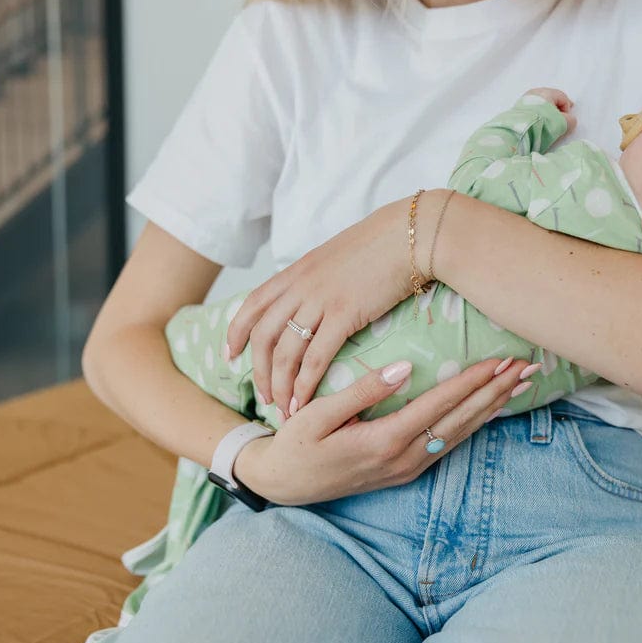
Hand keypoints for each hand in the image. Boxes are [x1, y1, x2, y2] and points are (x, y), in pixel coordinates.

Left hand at [223, 191, 449, 419]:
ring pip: (285, 351)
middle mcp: (300, 286)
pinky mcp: (345, 314)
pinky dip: (306, 383)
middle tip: (263, 396)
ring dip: (281, 384)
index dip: (236, 333)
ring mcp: (320, 300)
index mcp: (297, 270)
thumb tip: (319, 294)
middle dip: (259, 371)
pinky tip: (305, 401)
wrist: (411, 233)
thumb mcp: (338, 256)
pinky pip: (316, 356)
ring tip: (285, 409)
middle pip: (263, 335)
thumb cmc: (383, 244)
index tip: (231, 355)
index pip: (252, 304)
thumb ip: (320, 277)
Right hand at [234, 356, 534, 504]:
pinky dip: (475, 423)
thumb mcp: (318, 414)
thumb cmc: (295, 443)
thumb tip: (404, 367)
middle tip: (528, 366)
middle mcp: (404, 458)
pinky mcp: (407, 471)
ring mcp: (408, 468)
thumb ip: (362, 390)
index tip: (501, 359)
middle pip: (462, 420)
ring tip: (520, 383)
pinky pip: (449, 444)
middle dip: (497, 392)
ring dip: (493, 407)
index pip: (440, 404)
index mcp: (385, 441)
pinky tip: (490, 409)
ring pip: (461, 434)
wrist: (284, 485)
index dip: (473, 381)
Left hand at [524, 87, 576, 135]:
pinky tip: (537, 124)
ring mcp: (524, 100)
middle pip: (550, 99)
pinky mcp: (517, 109)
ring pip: (540, 105)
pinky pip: (531, 110)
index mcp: (546, 92)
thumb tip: (569, 121)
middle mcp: (534, 93)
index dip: (567, 108)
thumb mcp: (563, 123)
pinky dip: (536, 116)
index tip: (567, 119)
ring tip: (548, 124)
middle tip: (560, 119)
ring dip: (546, 113)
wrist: (520, 132)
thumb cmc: (543, 124)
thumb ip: (571, 120)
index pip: (562, 97)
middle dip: (556, 109)